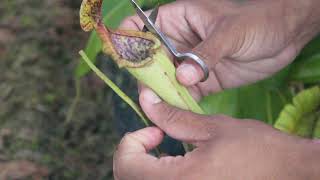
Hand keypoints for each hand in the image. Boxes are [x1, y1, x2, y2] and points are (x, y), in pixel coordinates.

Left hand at [113, 89, 319, 179]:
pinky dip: (158, 174)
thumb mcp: (213, 128)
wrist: (289, 173)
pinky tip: (177, 160)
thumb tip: (147, 101)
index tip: (153, 130)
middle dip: (135, 153)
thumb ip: (174, 117)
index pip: (127, 165)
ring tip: (166, 145)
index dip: (132, 142)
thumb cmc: (257, 149)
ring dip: (144, 164)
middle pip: (129, 177)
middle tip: (156, 135)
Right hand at [121, 0, 319, 97]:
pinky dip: (180, 103)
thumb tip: (182, 78)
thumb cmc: (257, 23)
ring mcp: (189, 62)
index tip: (127, 62)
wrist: (285, 38)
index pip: (143, 26)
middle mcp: (179, 41)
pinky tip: (178, 113)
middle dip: (147, 76)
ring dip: (162, 93)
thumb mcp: (230, 32)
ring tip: (160, 109)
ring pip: (166, 79)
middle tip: (148, 95)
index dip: (130, 41)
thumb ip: (205, 54)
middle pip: (151, 59)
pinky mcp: (202, 80)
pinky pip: (184, 93)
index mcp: (179, 19)